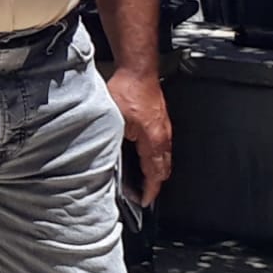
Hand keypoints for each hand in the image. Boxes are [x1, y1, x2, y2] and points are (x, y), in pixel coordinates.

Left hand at [108, 65, 172, 204]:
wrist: (138, 70)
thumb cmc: (127, 90)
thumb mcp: (115, 121)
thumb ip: (113, 142)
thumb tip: (108, 160)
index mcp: (154, 140)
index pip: (155, 173)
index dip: (150, 190)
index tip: (145, 201)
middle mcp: (163, 136)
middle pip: (163, 168)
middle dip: (155, 184)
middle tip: (142, 194)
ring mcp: (164, 128)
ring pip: (164, 157)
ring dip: (154, 170)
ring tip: (141, 179)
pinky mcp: (160, 120)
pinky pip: (161, 145)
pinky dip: (154, 156)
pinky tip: (142, 155)